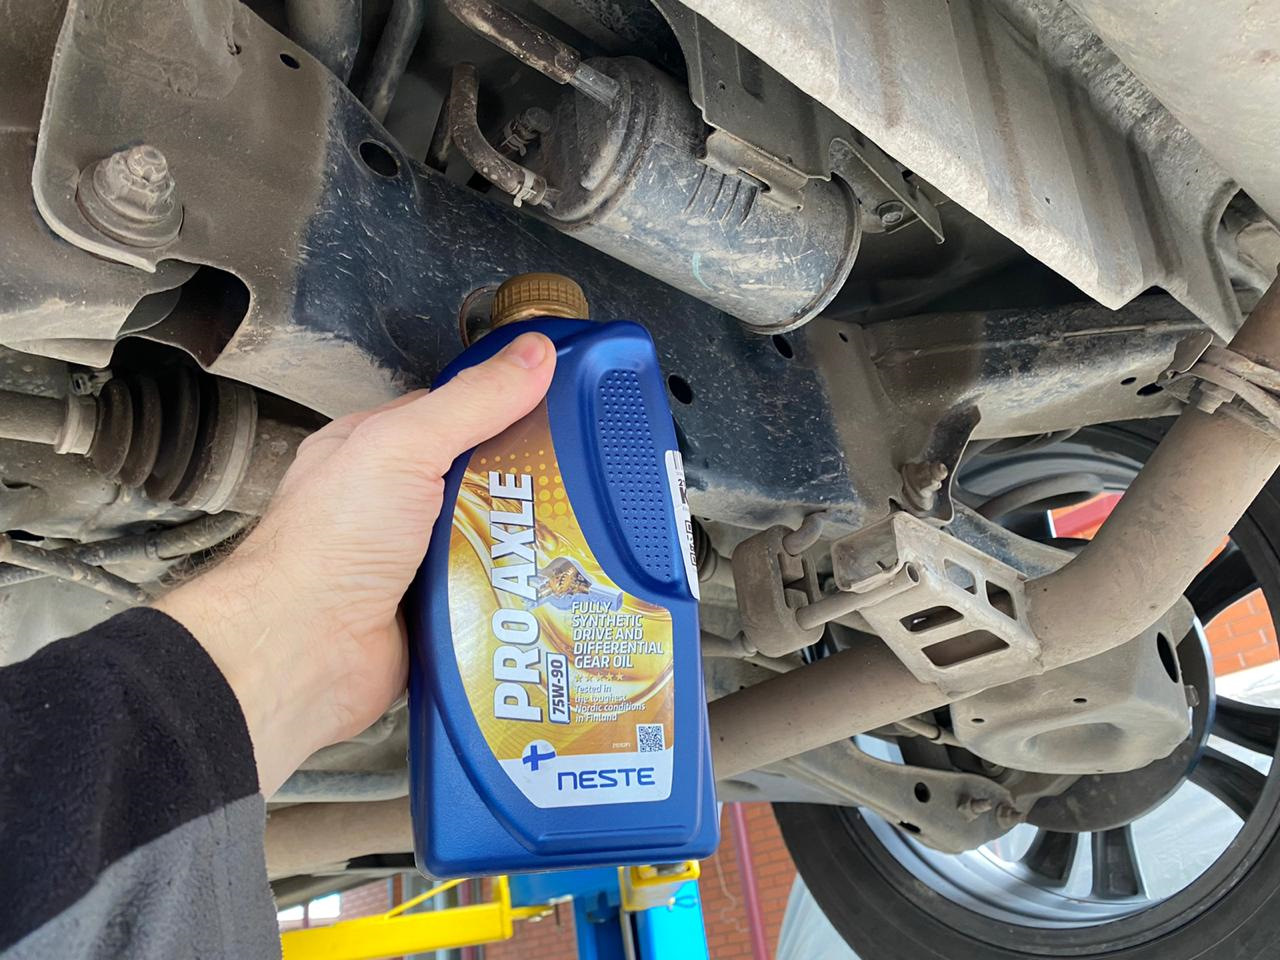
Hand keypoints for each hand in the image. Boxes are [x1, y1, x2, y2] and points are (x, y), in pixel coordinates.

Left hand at [156, 332, 555, 794]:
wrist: (305, 652)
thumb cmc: (328, 545)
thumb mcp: (404, 447)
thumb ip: (472, 401)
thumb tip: (532, 353)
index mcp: (377, 450)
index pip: (456, 412)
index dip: (507, 407)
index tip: (561, 408)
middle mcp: (394, 504)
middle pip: (483, 480)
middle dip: (526, 485)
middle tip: (577, 484)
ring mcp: (414, 561)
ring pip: (493, 540)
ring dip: (525, 545)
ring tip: (577, 537)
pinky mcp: (435, 612)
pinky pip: (492, 594)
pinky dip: (517, 593)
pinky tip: (549, 588)